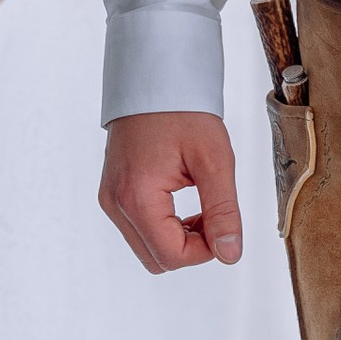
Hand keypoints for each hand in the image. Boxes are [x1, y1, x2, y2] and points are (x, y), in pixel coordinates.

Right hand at [100, 108, 243, 272]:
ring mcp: (111, 199)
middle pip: (157, 259)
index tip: (222, 219)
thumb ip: (224, 211)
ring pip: (148, 247)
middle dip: (192, 246)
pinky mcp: (113, 193)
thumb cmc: (184, 113)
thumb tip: (230, 254)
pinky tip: (183, 201)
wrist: (155, 80)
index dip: (205, 249)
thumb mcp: (215, 161)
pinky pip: (139, 229)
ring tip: (200, 203)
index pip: (171, 256)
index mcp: (137, 197)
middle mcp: (115, 204)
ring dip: (178, 237)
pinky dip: (164, 226)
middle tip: (213, 211)